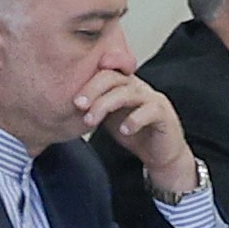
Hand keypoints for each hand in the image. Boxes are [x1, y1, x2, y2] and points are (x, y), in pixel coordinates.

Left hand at [74, 64, 201, 200]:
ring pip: (127, 93)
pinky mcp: (164, 114)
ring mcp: (152, 99)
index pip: (104, 72)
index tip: (72, 98)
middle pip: (113, 77)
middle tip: (77, 105)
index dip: (87, 82)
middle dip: (92, 90)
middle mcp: (138, 87)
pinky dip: (134, 120)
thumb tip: (64, 103)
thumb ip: (94, 106)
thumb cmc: (135, 134)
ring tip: (91, 121)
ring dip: (106, 105)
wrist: (161, 154)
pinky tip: (124, 130)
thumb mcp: (108, 117)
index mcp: (124, 85)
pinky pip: (149, 111)